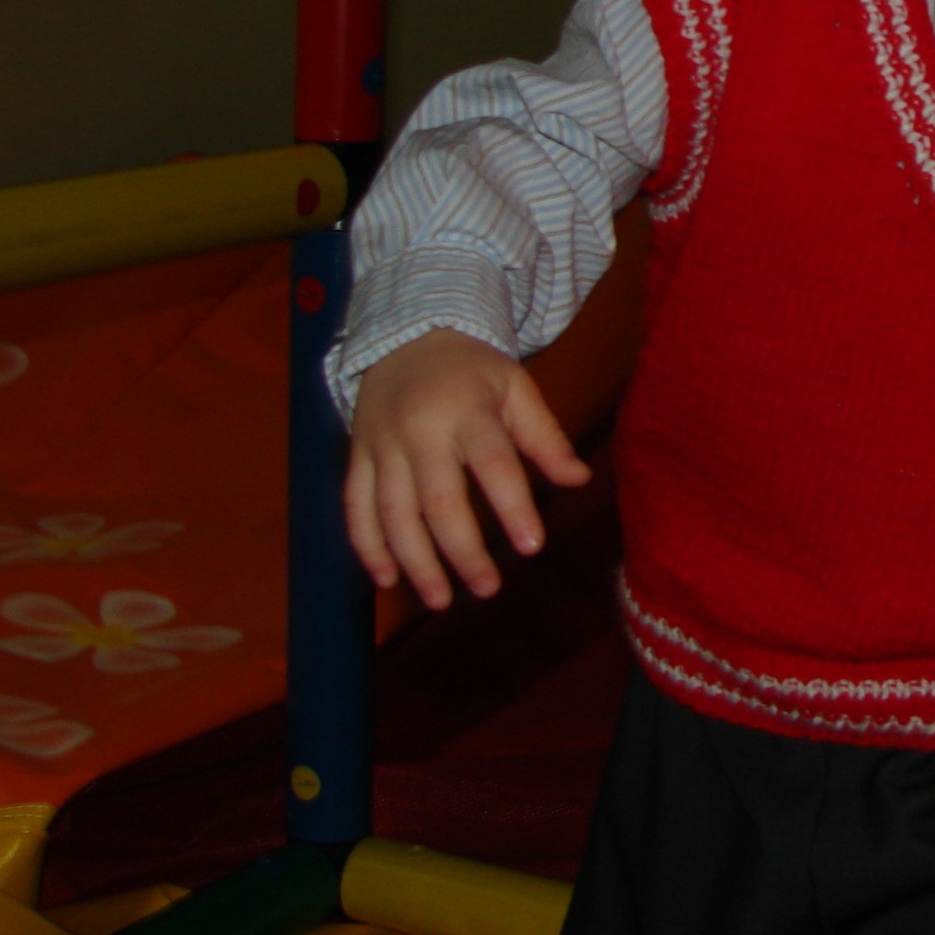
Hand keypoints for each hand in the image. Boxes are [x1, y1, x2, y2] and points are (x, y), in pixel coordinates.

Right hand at [345, 328, 591, 608]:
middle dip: (462, 551)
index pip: (493, 464)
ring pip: (392, 513)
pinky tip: (386, 579)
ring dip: (415, 561)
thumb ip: (545, 437)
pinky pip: (355, 507)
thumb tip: (580, 479)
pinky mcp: (356, 455)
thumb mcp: (516, 388)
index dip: (512, 507)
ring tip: (441, 599)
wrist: (406, 335)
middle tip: (487, 589)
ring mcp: (381, 445)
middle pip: (437, 500)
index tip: (532, 547)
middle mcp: (419, 431)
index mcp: (467, 411)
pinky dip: (367, 546)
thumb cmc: (472, 371)